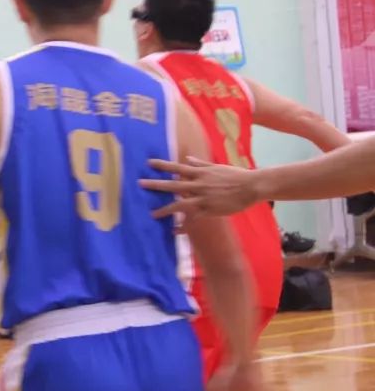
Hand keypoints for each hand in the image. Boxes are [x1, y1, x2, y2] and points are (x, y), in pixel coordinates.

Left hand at [140, 157, 260, 218]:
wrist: (251, 186)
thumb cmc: (235, 175)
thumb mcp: (216, 166)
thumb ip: (200, 164)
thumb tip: (187, 159)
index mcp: (200, 173)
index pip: (177, 168)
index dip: (162, 165)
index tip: (148, 163)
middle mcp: (199, 185)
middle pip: (173, 185)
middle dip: (156, 185)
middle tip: (140, 184)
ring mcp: (203, 199)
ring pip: (180, 204)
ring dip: (165, 209)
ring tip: (152, 214)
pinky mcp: (210, 210)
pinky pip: (193, 219)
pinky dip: (184, 226)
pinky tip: (174, 231)